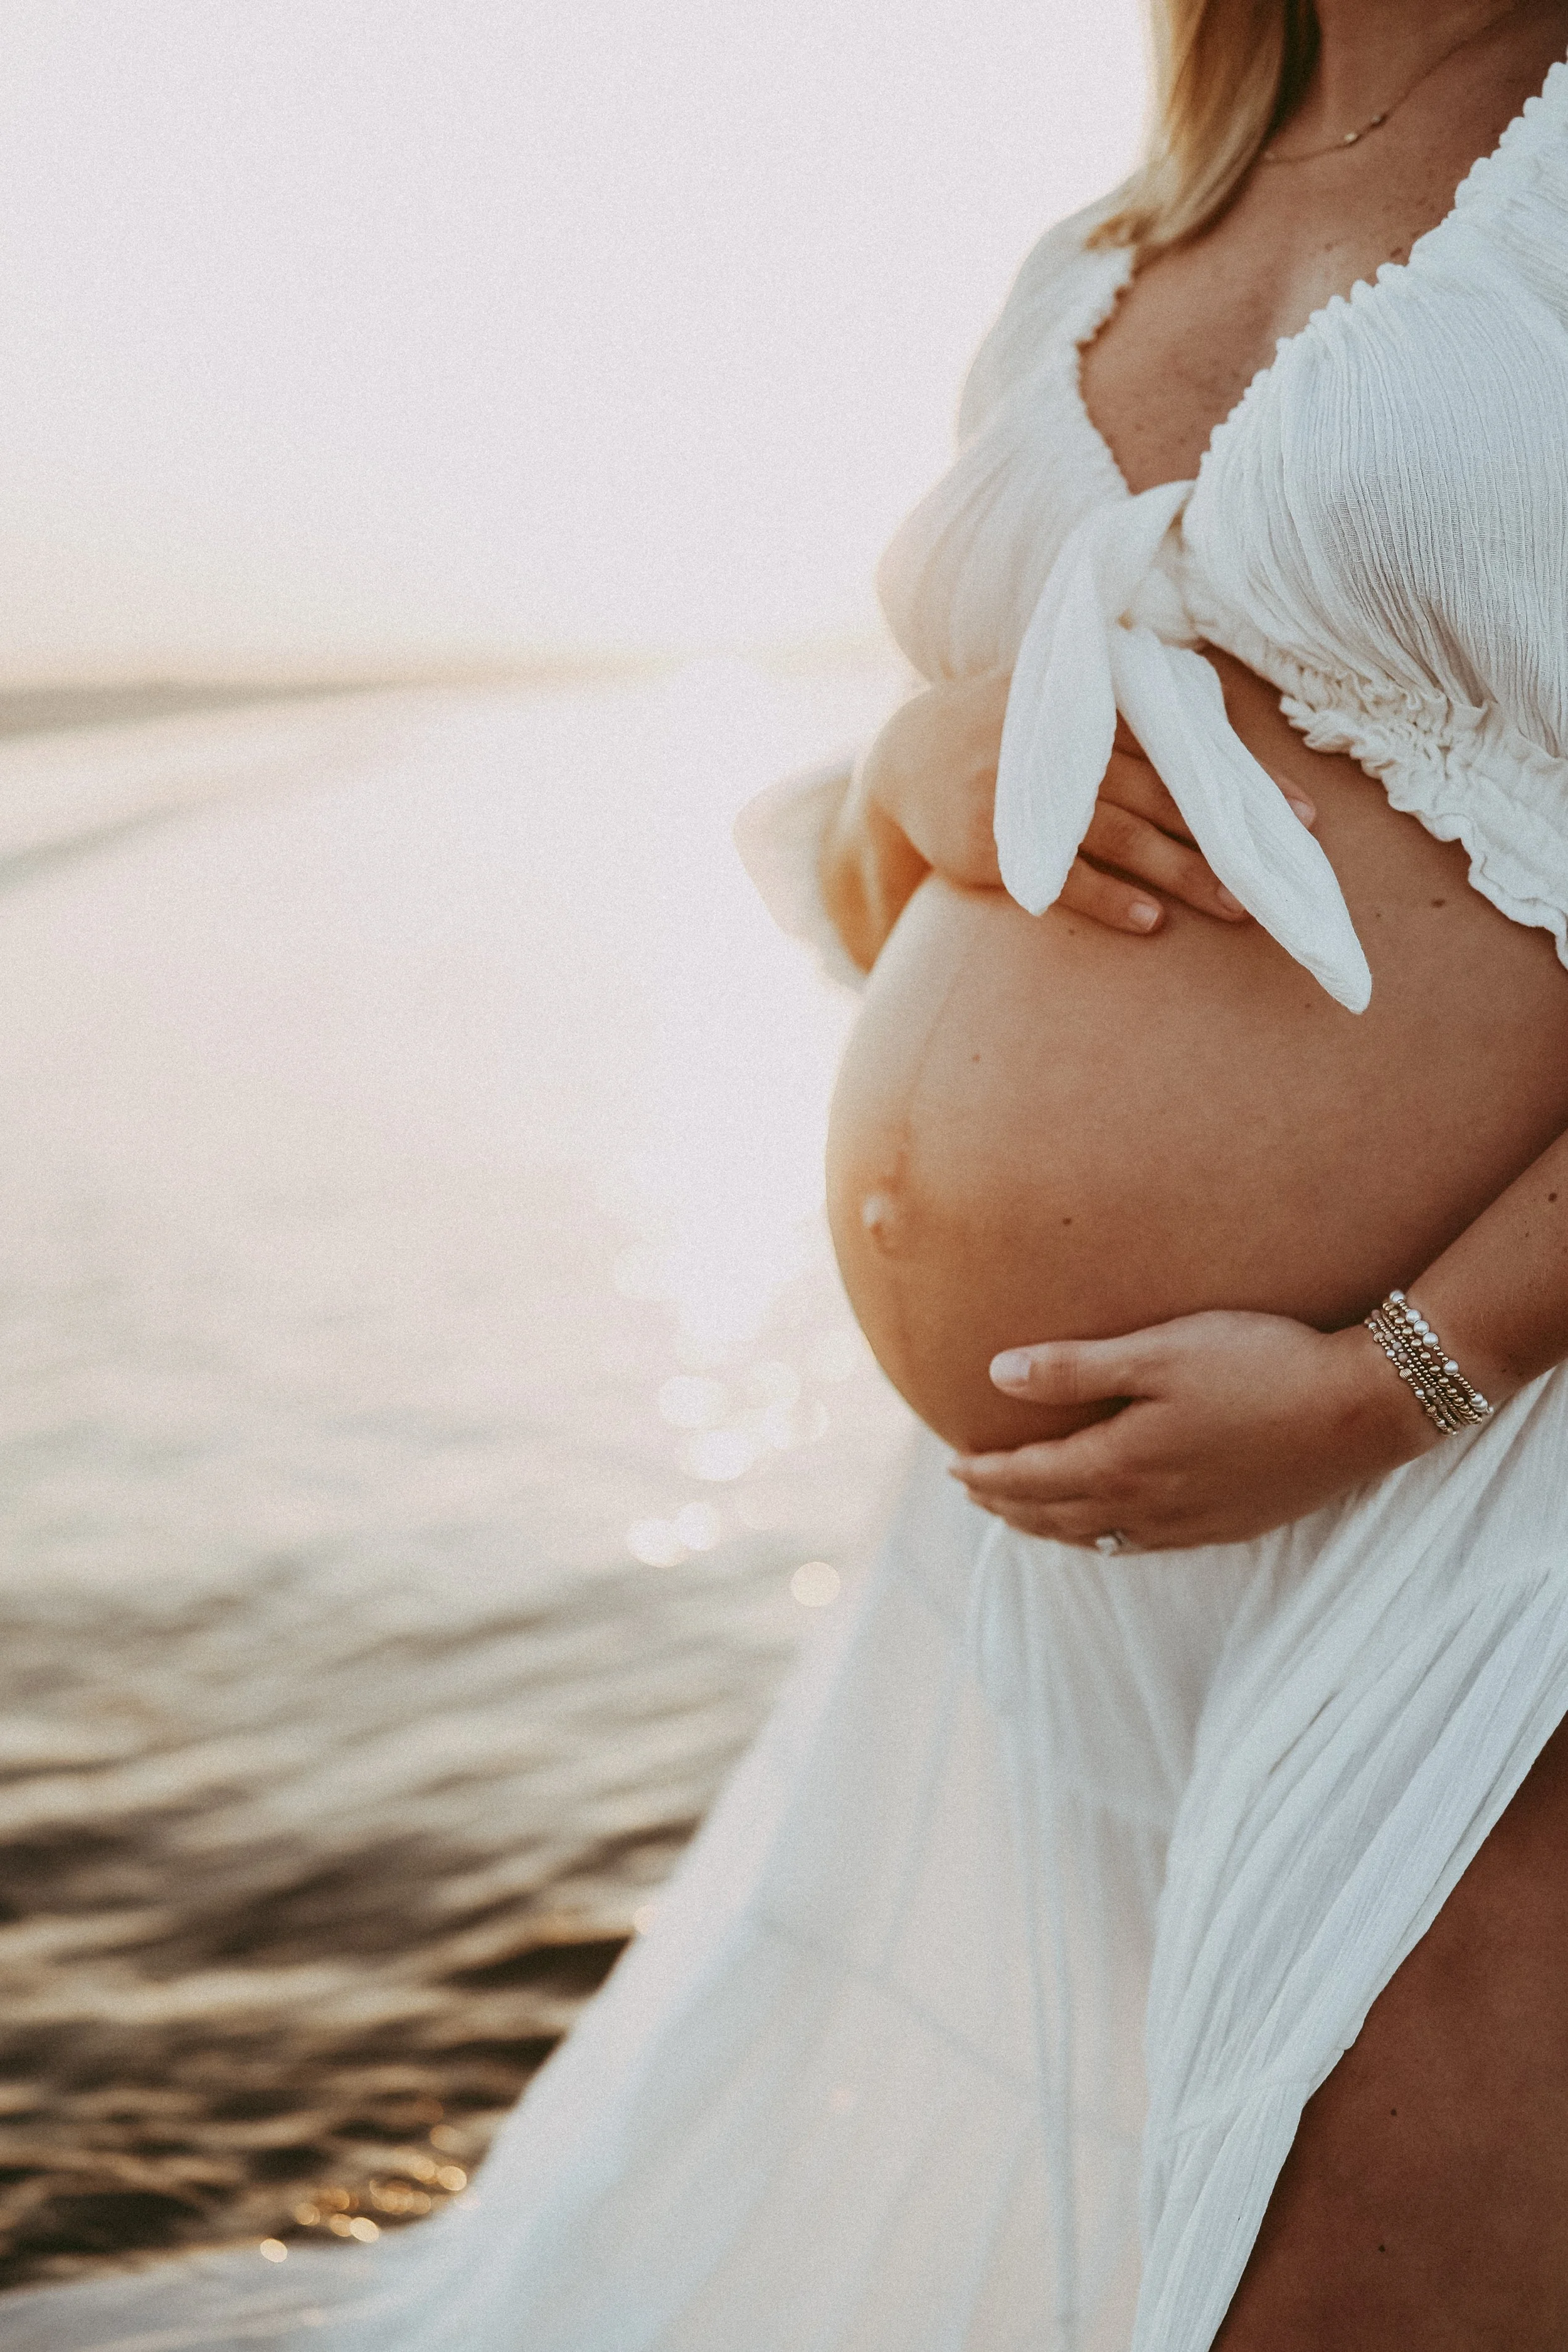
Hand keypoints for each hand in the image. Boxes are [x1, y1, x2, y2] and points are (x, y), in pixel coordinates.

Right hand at [859, 676, 1317, 932]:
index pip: (1184, 743)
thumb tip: (1224, 718)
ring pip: (1124, 836)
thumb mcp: (1064, 695)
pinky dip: (1109, 898)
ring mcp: (1030, 796)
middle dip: (1224, 834)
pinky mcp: (999, 844)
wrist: (908, 759)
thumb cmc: (1010, 730)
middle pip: (1162, 792)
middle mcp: (1065, 746)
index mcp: (1093, 706)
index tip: (1302, 816)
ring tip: (1235, 906)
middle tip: (1279, 873)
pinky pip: (1064, 876)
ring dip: (1181, 872)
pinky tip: (1150, 920)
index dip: (1243, 779)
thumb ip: (1133, 703)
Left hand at [950, 1310, 1441, 1551]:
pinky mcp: (1229, 1526)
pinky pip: (1144, 1545)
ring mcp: (1192, 1524)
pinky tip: (1108, 1529)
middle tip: (975, 1492)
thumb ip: (1076, 1368)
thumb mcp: (1161, 1350)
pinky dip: (1105, 1538)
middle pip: (1057, 1516)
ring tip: (1024, 1515)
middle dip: (1009, 1505)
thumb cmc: (1260, 1363)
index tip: (953, 1465)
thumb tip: (997, 1374)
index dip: (987, 1474)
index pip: (1032, 1479)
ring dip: (1052, 1527)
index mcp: (1123, 1463)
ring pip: (1099, 1537)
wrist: (1362, 1408)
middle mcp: (1150, 1507)